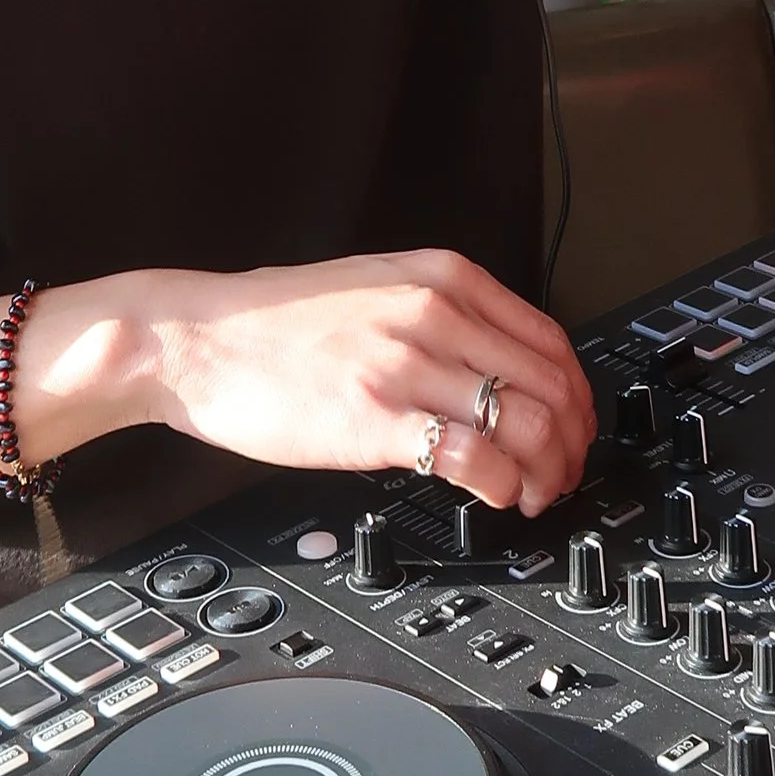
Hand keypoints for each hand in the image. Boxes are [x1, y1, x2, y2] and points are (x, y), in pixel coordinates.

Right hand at [132, 250, 594, 515]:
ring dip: (546, 470)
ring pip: (524, 421)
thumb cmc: (274, 324)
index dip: (578, 399)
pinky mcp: (376, 417)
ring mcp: (406, 364)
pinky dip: (503, 485)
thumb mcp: (378, 287)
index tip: (574, 430)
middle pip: (550, 386)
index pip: (551, 341)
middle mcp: (434, 313)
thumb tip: (498, 370)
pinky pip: (473, 456)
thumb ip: (443, 317)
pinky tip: (497, 496)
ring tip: (533, 493)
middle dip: (571, 442)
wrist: (196, 340)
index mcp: (443, 278)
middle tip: (563, 474)